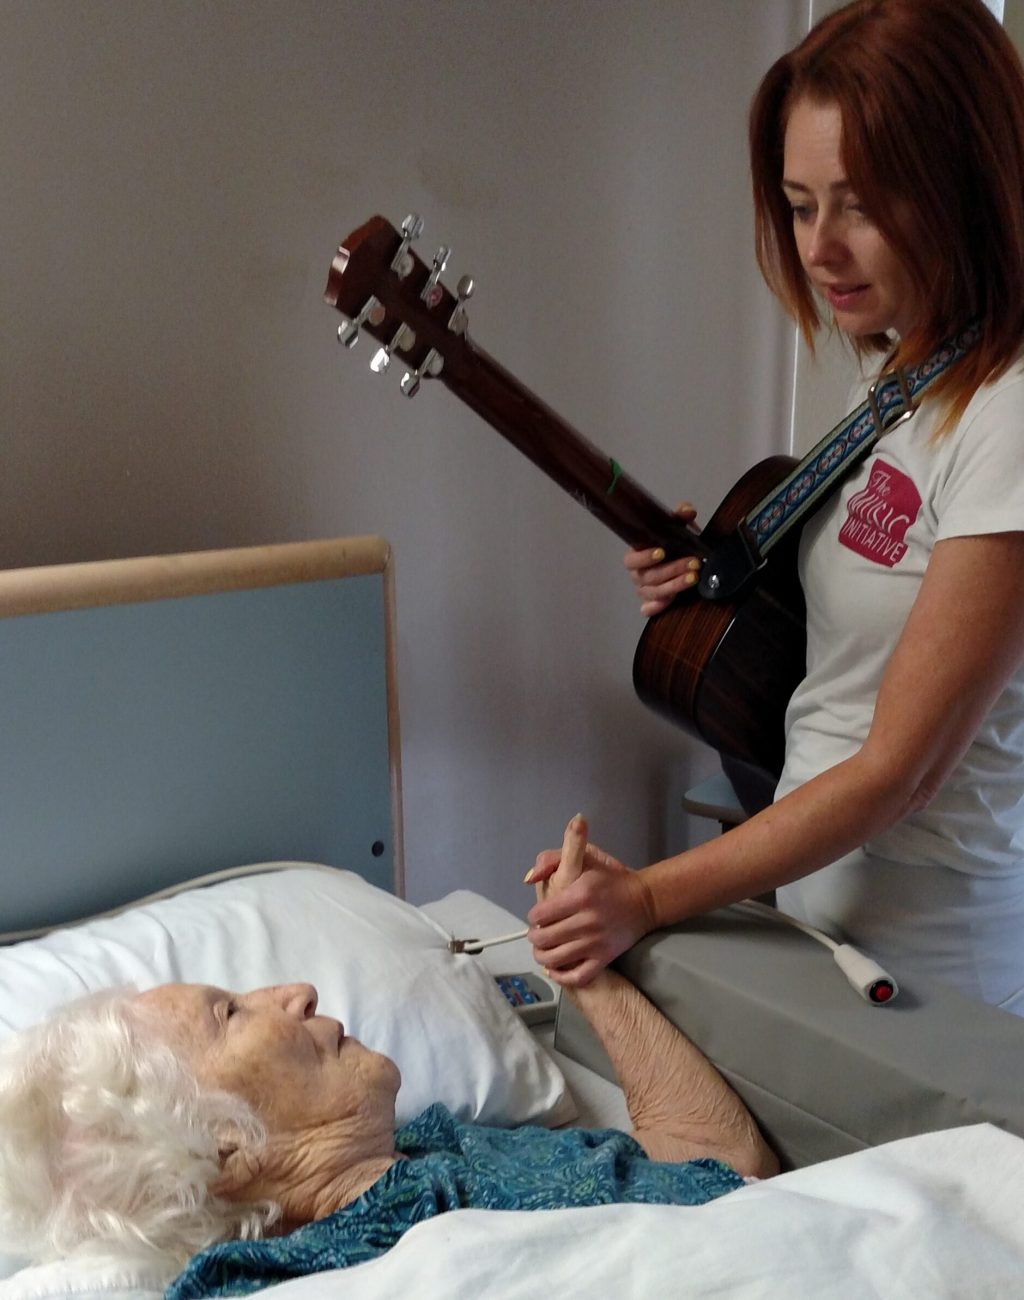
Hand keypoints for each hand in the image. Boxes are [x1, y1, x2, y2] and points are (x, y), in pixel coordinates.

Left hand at [525, 818, 655, 986]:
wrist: (644, 900)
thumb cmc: (610, 878)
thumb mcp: (584, 857)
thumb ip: (551, 859)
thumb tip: (528, 879)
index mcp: (580, 895)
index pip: (540, 914)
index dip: (533, 916)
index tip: (538, 915)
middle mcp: (587, 921)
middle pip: (544, 938)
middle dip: (535, 936)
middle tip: (538, 932)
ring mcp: (596, 943)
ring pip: (555, 959)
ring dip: (542, 955)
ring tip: (543, 949)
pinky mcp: (605, 958)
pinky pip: (577, 977)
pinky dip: (561, 976)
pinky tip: (555, 968)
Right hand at [624, 502, 700, 616]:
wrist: (677, 561)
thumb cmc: (671, 546)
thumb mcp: (675, 529)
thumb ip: (679, 517)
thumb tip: (688, 510)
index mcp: (636, 556)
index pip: (632, 559)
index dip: (644, 557)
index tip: (661, 552)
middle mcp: (638, 575)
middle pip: (649, 577)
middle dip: (672, 570)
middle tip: (694, 563)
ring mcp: (644, 591)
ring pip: (655, 592)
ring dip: (675, 585)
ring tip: (694, 577)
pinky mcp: (652, 604)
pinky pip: (650, 609)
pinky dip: (657, 607)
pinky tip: (670, 602)